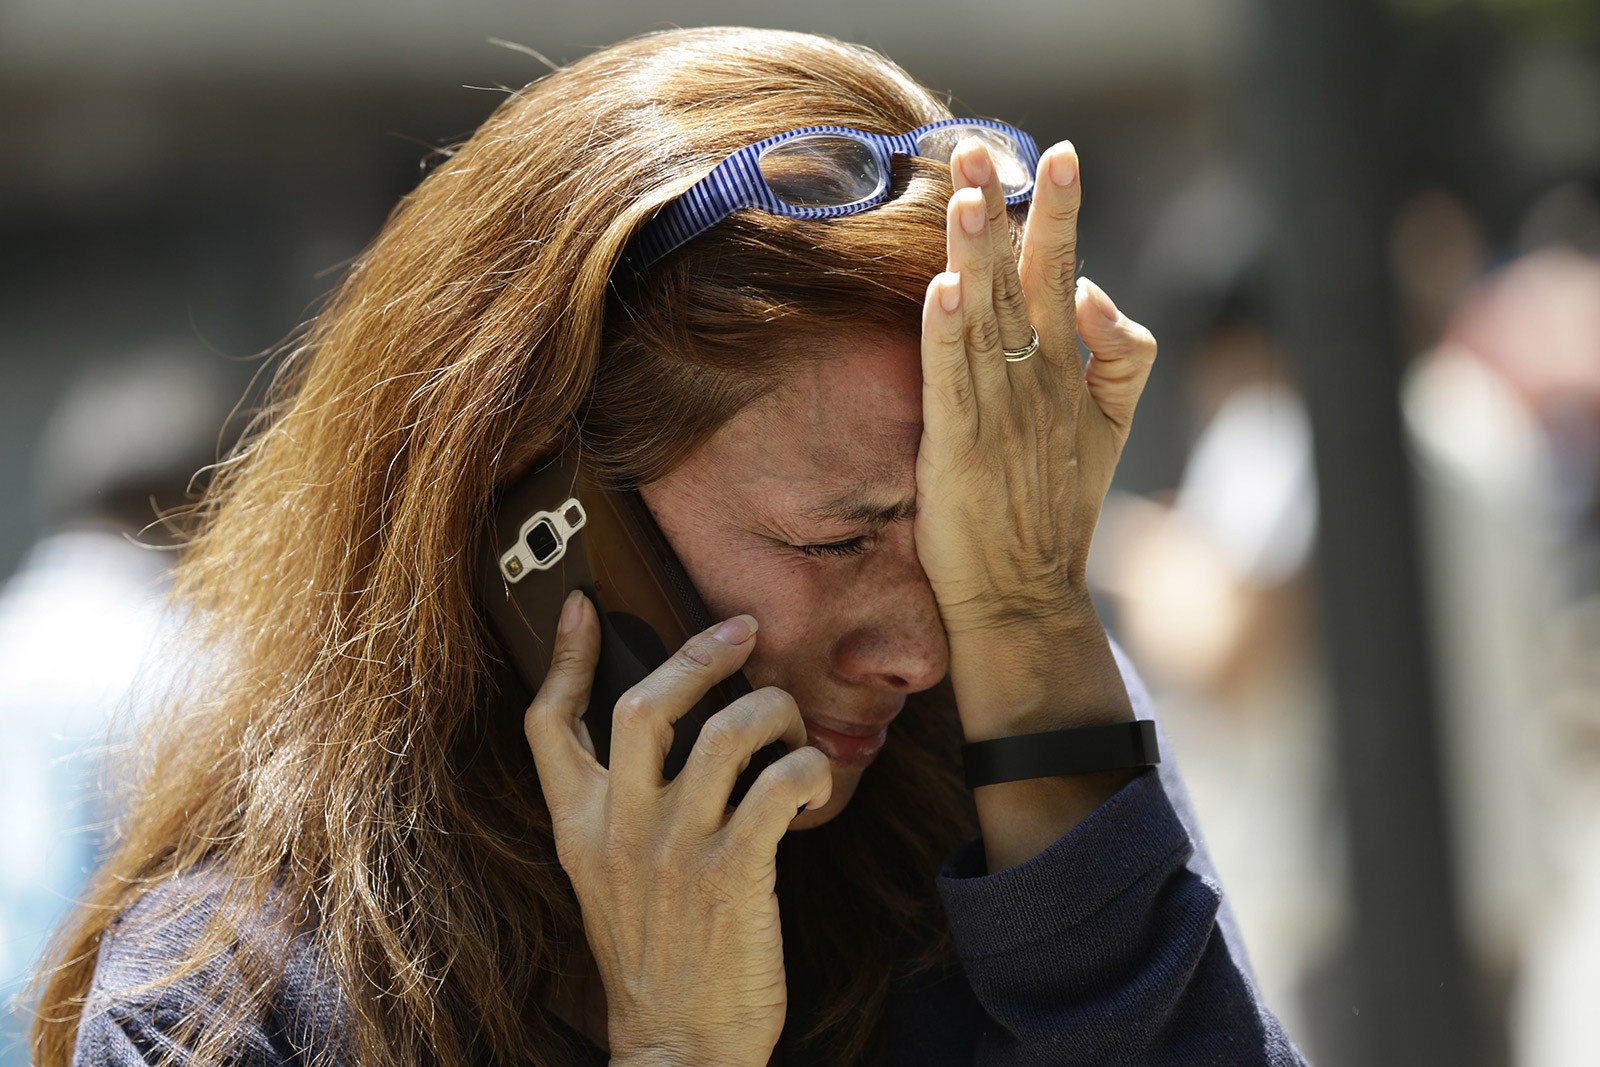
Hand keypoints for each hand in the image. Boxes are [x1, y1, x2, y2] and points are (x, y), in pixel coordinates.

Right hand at [523, 593, 832, 1065]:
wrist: (677, 1047)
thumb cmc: (654, 961)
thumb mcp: (605, 882)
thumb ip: (618, 814)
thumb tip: (660, 746)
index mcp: (579, 829)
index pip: (549, 726)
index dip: (567, 658)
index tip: (586, 607)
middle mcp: (620, 830)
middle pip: (645, 707)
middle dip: (696, 654)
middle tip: (739, 631)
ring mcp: (676, 850)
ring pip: (725, 734)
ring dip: (770, 711)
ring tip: (790, 724)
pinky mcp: (735, 873)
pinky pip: (778, 786)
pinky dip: (807, 768)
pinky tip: (814, 783)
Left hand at [915, 139, 1157, 735]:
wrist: (1027, 597)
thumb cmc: (1052, 511)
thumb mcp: (1106, 429)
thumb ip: (1117, 359)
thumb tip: (1100, 293)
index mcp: (1066, 373)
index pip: (1064, 275)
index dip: (1058, 217)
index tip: (1053, 157)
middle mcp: (1038, 384)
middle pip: (1028, 282)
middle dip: (1012, 212)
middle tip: (988, 147)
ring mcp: (1001, 416)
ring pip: (989, 321)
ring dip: (977, 255)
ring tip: (964, 193)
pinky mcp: (959, 452)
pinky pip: (952, 384)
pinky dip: (947, 339)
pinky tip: (942, 292)